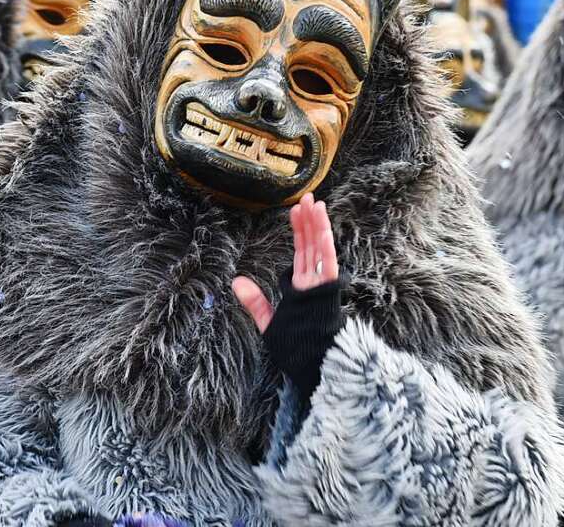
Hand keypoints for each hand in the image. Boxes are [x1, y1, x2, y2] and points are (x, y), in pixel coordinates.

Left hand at [232, 193, 342, 399]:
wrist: (312, 367)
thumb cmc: (296, 347)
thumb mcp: (268, 322)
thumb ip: (255, 301)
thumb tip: (235, 281)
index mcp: (301, 287)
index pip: (301, 253)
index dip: (299, 231)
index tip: (296, 210)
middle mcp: (313, 283)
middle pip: (311, 246)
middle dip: (309, 221)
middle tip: (308, 197)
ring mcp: (322, 287)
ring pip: (320, 250)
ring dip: (318, 227)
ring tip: (315, 203)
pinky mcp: (327, 293)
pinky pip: (328, 266)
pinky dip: (326, 247)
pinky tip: (322, 229)